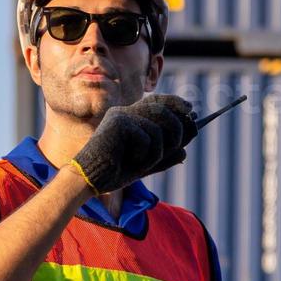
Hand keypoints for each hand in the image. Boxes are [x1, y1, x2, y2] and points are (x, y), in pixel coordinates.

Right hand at [68, 93, 199, 194]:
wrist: (90, 179)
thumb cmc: (115, 172)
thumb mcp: (146, 164)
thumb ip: (164, 156)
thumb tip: (186, 150)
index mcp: (130, 117)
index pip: (157, 100)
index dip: (175, 102)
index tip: (190, 109)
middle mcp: (125, 112)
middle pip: (163, 108)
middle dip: (178, 128)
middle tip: (177, 146)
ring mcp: (121, 116)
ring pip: (159, 124)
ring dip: (161, 148)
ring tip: (147, 162)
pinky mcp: (118, 123)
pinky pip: (147, 137)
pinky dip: (147, 155)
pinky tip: (132, 162)